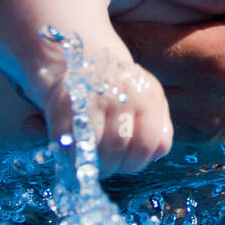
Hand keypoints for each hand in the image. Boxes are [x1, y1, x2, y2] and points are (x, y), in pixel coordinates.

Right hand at [39, 54, 173, 177]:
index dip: (137, 161)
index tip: (127, 164)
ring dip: (92, 163)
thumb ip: (160, 128)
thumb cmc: (122, 90)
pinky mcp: (64, 104)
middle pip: (118, 146)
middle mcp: (122, 94)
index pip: (148, 142)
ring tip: (91, 162)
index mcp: (148, 95)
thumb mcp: (149, 100)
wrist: (84, 58)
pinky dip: (71, 157)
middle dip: (112, 165)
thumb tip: (156, 153)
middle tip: (106, 167)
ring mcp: (92, 98)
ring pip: (95, 146)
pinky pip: (69, 141)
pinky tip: (73, 157)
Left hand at [114, 0, 224, 136]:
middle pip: (126, 80)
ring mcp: (206, 124)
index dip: (106, 19)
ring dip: (121, 76)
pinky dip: (144, 95)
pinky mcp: (210, 135)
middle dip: (105, 49)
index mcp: (219, 59)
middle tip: (93, 16)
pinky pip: (159, 116)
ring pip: (138, 104)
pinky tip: (142, 69)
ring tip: (109, 42)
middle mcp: (205, 100)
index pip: (133, 43)